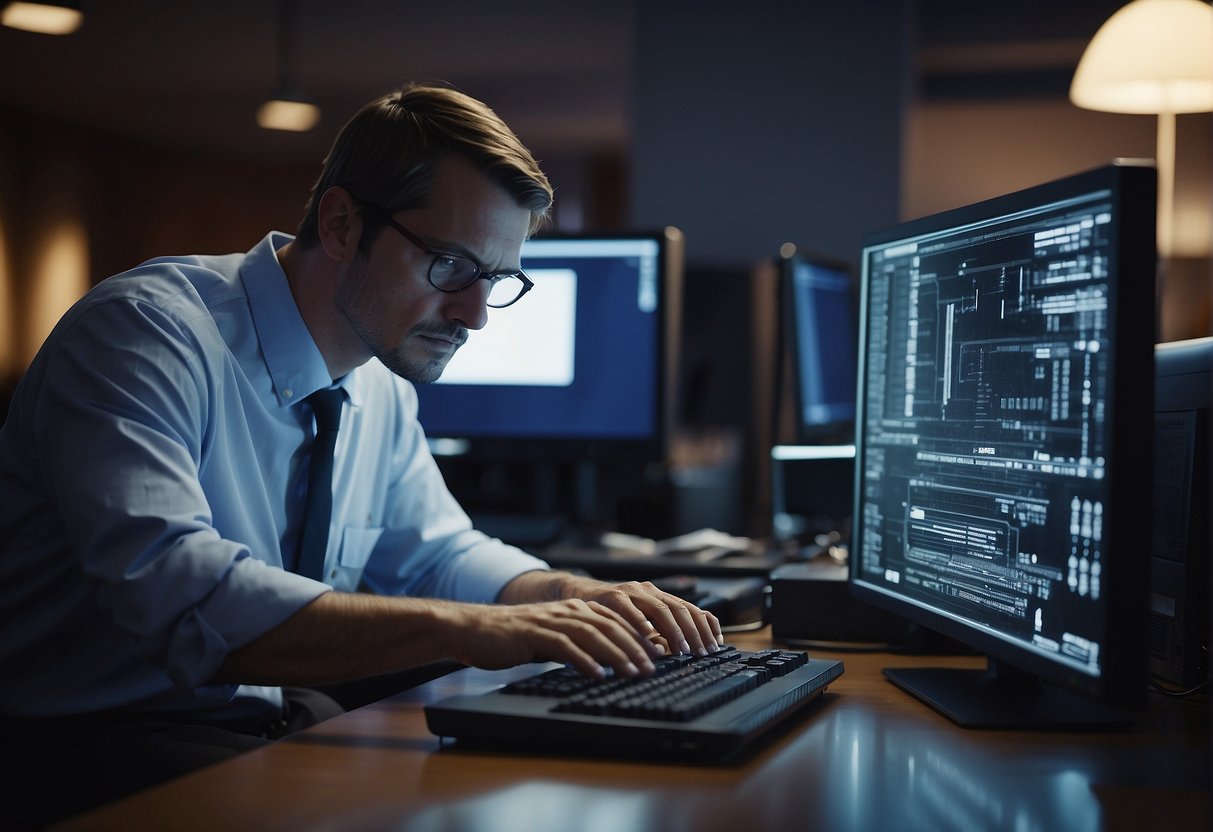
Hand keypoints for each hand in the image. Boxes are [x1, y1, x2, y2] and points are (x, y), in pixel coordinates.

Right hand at [445, 598, 664, 679]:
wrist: (473, 629)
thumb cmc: (513, 638)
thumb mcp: (552, 638)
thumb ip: (577, 644)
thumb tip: (606, 663)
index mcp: (575, 609)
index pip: (616, 621)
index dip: (639, 637)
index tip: (658, 656)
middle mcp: (567, 610)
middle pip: (610, 626)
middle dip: (635, 647)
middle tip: (653, 667)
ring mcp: (550, 620)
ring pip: (592, 635)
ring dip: (616, 655)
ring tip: (633, 672)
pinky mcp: (533, 634)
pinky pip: (564, 647)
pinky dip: (584, 661)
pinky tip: (597, 675)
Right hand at [571, 579, 724, 657]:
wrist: (574, 598)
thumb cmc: (608, 615)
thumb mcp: (638, 623)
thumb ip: (658, 632)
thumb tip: (684, 650)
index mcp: (656, 596)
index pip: (688, 609)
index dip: (704, 627)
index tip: (714, 646)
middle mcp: (646, 591)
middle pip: (678, 609)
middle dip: (692, 632)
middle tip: (700, 653)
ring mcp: (629, 591)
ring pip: (658, 609)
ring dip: (672, 631)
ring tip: (680, 651)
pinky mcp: (609, 596)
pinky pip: (627, 609)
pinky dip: (638, 623)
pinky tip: (646, 637)